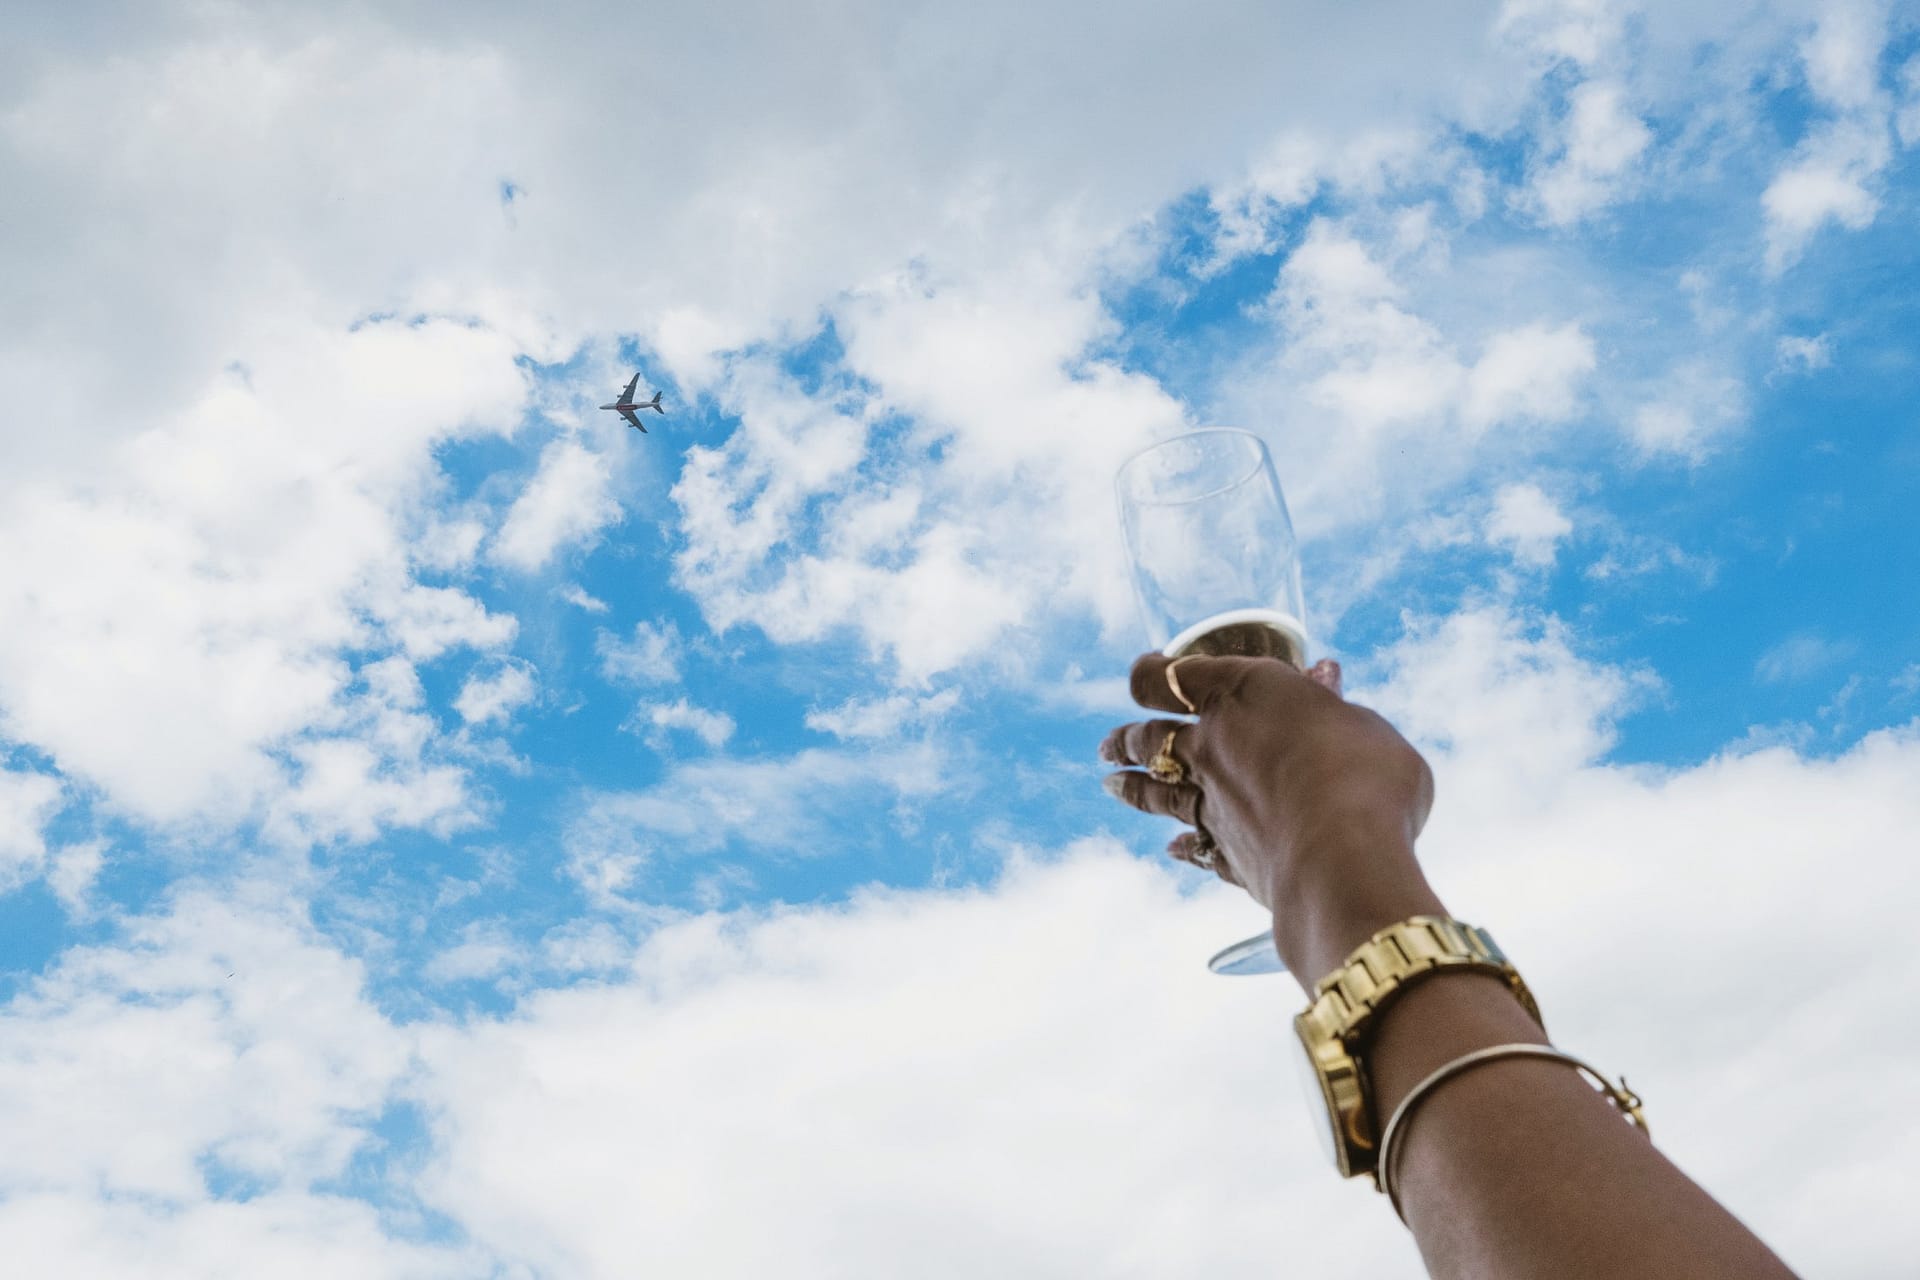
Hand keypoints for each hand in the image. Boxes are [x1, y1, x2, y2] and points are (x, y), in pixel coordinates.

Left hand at [1099, 652, 1445, 984]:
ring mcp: (1210, 804)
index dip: (1153, 671)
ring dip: (1130, 788)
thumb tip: (1323, 678)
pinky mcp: (1225, 856)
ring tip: (1111, 784)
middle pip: (1149, 738)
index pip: (1174, 675)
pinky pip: (1193, 848)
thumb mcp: (1360, 724)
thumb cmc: (1364, 775)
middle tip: (1110, 745)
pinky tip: (1173, 849)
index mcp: (1240, 694)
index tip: (1147, 669)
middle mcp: (1210, 747)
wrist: (1344, 862)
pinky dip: (1182, 847)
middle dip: (1126, 738)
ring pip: (1154, 792)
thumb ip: (1331, 706)